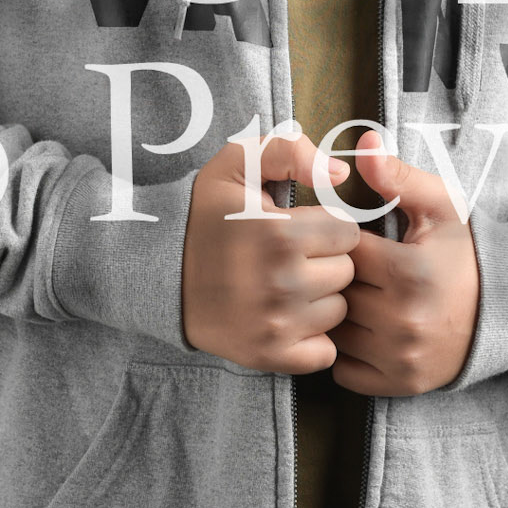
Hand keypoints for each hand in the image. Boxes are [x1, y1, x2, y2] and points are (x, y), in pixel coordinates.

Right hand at [182, 130, 360, 374]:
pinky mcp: (270, 355)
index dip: (327, 227)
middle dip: (326, 261)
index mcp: (281, 233)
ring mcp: (276, 324)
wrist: (159, 272)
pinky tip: (288, 318)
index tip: (302, 229)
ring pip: (338, 311)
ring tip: (286, 285)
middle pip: (346, 272)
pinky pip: (324, 352)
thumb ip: (290, 151)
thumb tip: (340, 173)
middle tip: (291, 257)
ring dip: (320, 298)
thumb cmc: (206, 215)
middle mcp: (282, 282)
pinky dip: (313, 339)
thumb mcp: (238, 164)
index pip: (348, 232)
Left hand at [330, 129, 481, 396]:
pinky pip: (344, 370)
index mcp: (410, 272)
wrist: (506, 310)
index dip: (343, 242)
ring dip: (339, 314)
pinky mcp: (400, 384)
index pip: (343, 251)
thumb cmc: (465, 254)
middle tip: (358, 269)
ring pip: (334, 331)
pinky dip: (347, 351)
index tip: (356, 239)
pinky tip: (364, 329)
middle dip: (339, 277)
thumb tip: (365, 143)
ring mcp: (401, 357)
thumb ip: (399, 177)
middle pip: (335, 292)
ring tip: (361, 296)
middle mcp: (403, 320)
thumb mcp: (441, 207)